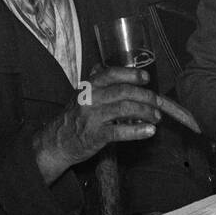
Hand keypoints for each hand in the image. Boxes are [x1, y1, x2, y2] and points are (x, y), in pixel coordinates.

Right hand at [32, 66, 193, 182]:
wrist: (56, 141)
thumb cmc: (75, 117)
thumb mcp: (84, 95)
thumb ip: (103, 84)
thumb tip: (128, 73)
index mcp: (89, 86)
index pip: (112, 74)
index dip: (132, 74)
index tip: (146, 78)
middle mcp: (89, 98)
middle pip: (124, 91)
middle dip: (146, 96)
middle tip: (158, 103)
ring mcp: (91, 117)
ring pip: (125, 109)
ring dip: (146, 112)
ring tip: (157, 117)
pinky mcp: (94, 135)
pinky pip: (120, 131)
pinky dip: (138, 130)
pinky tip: (150, 131)